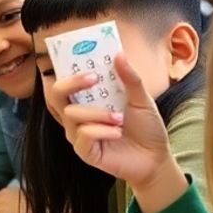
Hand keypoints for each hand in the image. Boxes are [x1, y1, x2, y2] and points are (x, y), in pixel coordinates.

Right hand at [50, 54, 174, 188]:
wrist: (156, 158)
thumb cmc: (147, 128)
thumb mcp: (142, 100)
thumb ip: (130, 79)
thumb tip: (119, 54)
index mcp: (88, 100)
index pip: (67, 83)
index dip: (68, 71)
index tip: (86, 63)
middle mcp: (78, 116)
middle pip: (56, 95)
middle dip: (71, 83)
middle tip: (93, 78)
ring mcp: (78, 134)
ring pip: (71, 115)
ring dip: (97, 113)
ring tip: (119, 118)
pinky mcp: (84, 151)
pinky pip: (82, 135)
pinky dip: (101, 131)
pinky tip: (117, 133)